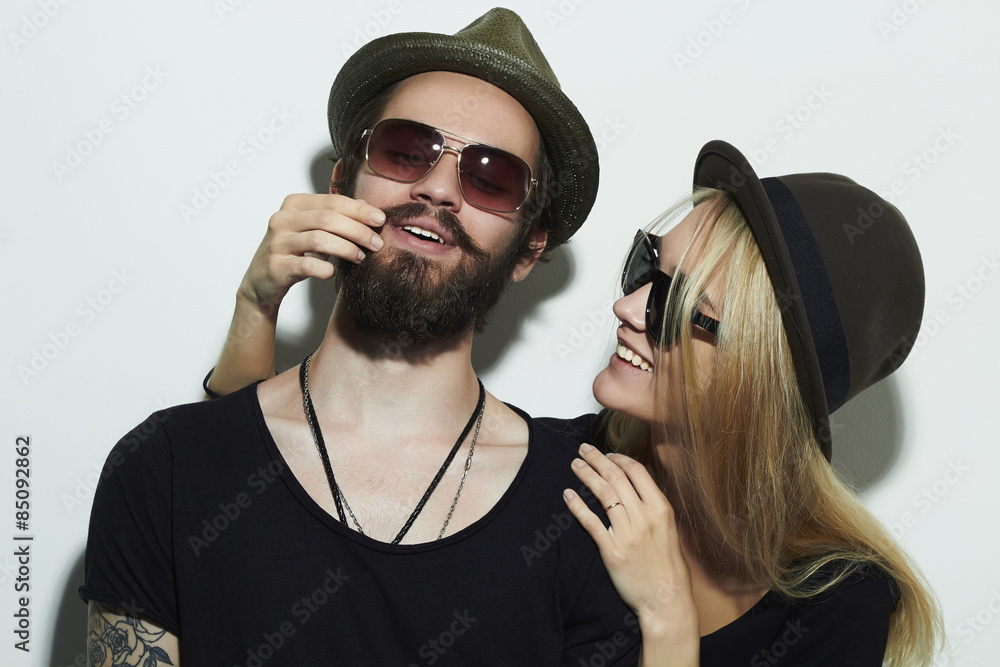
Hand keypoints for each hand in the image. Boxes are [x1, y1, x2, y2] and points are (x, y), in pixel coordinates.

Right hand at [237, 194, 385, 313]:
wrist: (262, 281)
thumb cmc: (293, 252)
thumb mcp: (314, 229)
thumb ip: (336, 216)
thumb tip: (365, 206)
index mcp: (293, 204)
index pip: (332, 201)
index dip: (359, 210)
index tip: (380, 219)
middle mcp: (282, 219)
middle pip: (328, 219)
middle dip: (358, 230)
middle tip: (376, 243)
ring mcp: (277, 243)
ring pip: (319, 240)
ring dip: (346, 249)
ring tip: (360, 257)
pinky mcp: (276, 266)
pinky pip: (307, 265)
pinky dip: (325, 269)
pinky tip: (333, 272)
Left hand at [563, 444, 698, 650]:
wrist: (667, 600)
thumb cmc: (669, 567)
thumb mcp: (670, 529)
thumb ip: (653, 508)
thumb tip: (635, 488)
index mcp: (661, 509)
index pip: (637, 472)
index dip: (618, 459)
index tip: (607, 454)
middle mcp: (644, 517)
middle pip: (616, 478)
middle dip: (597, 460)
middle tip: (584, 450)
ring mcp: (627, 534)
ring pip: (603, 494)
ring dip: (586, 475)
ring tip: (575, 464)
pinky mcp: (612, 551)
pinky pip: (591, 522)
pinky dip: (578, 506)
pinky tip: (568, 494)